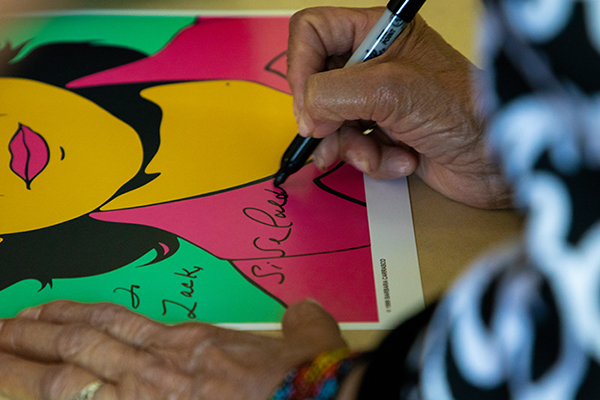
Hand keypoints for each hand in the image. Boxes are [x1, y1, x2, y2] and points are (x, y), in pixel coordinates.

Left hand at [0, 300, 345, 399]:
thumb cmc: (302, 380)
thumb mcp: (306, 338)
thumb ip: (299, 321)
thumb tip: (304, 312)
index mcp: (191, 340)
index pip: (115, 320)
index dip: (72, 315)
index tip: (43, 314)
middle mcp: (163, 364)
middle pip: (80, 343)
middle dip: (32, 337)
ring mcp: (152, 394)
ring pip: (74, 374)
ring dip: (27, 367)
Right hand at [287, 7, 510, 208]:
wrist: (497, 164)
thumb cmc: (463, 112)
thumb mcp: (391, 90)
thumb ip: (333, 94)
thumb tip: (305, 113)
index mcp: (377, 33)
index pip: (313, 32)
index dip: (301, 65)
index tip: (307, 102)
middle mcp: (374, 64)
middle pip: (316, 83)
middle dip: (324, 116)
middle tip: (332, 133)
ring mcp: (378, 101)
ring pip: (331, 122)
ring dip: (349, 145)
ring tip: (374, 153)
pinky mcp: (384, 135)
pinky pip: (353, 147)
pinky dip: (372, 160)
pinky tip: (402, 160)